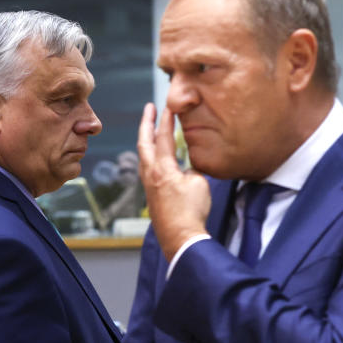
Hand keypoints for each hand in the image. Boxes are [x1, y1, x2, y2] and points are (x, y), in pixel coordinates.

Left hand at [138, 102, 210, 260]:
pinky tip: (156, 159)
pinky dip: (150, 157)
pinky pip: (147, 169)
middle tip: (149, 109)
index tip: (168, 105)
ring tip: (151, 130)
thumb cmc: (191, 211)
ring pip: (143, 156)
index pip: (163, 137)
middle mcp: (151, 174)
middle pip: (144, 142)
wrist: (180, 237)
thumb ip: (192, 168)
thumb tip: (187, 166)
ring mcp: (149, 186)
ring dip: (146, 140)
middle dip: (146, 123)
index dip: (166, 120)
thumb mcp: (199, 182)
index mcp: (162, 168)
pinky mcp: (151, 196)